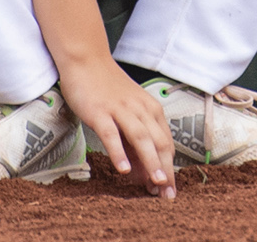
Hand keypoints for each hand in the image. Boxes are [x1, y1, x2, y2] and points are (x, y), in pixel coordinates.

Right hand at [58, 58, 176, 196]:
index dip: (170, 167)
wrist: (86, 60)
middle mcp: (140, 109)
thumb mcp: (128, 113)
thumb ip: (136, 141)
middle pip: (158, 142)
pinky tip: (123, 170)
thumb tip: (143, 174)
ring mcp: (120, 110)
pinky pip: (111, 134)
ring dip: (151, 162)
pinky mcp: (100, 112)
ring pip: (140, 138)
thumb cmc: (108, 90)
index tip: (169, 190)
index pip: (166, 143)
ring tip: (156, 184)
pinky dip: (119, 152)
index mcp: (151, 109)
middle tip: (168, 196)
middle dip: (166, 170)